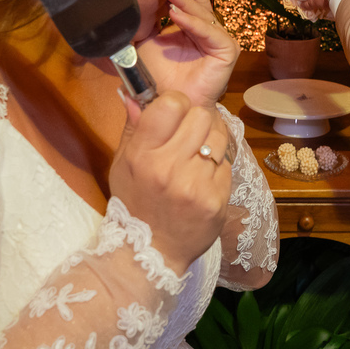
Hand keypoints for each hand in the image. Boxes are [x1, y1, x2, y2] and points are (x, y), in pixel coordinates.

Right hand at [110, 92, 232, 273]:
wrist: (151, 253)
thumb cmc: (135, 203)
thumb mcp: (122, 165)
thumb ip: (133, 128)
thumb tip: (136, 95)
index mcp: (142, 155)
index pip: (171, 104)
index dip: (175, 104)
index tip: (174, 115)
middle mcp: (169, 168)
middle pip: (201, 115)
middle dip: (197, 120)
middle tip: (189, 134)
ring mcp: (196, 185)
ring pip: (220, 136)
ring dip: (211, 140)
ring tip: (199, 155)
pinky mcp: (217, 199)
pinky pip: (227, 164)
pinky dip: (218, 166)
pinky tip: (204, 178)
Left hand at [137, 0, 239, 107]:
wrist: (165, 105)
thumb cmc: (156, 76)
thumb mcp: (144, 41)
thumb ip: (143, 20)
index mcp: (189, 22)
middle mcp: (206, 26)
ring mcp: (218, 37)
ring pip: (201, 11)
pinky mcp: (227, 50)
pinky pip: (207, 31)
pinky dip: (190, 22)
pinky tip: (175, 13)